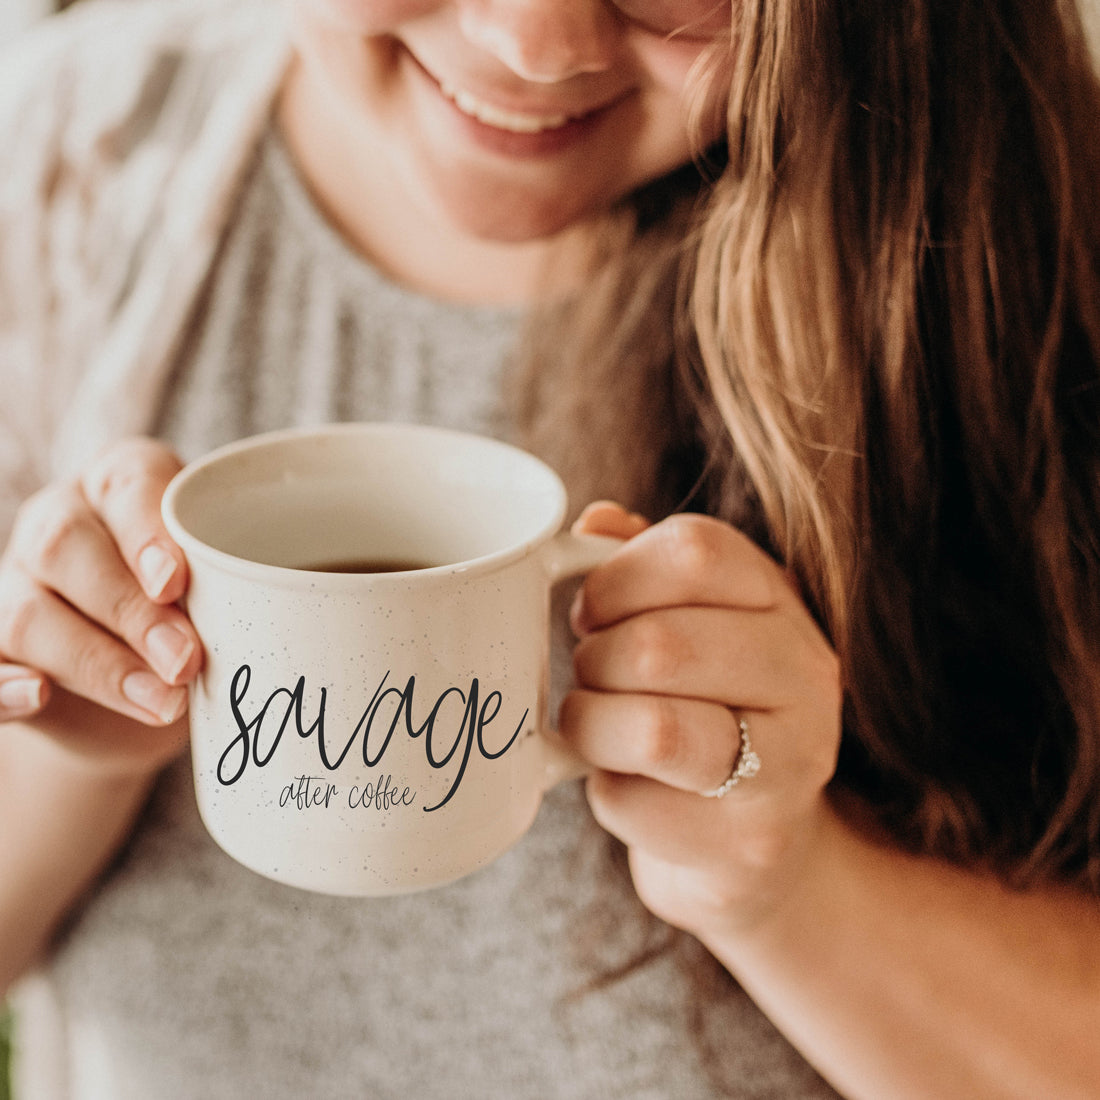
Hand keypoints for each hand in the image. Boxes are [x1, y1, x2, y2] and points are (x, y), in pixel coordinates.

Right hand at [0, 438, 201, 771]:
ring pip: (28, 613)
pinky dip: (4, 690)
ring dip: (97, 663)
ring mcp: (16, 583)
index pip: (130, 487)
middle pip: (67, 547)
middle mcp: (62, 520)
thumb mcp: (222, 592)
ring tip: (164, 702)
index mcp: (124, 484)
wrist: (140, 693)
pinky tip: (37, 698)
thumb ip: (229, 589)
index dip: (148, 533)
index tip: (177, 582)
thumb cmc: (199, 615)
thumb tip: (267, 622)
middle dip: (130, 610)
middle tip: (187, 661)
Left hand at [560, 502, 841, 940]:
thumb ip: (643, 565)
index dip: (615, 577)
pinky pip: (630, 802)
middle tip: (593, 675)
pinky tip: (631, 786)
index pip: (694, 551)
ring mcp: (790, 763)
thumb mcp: (686, 620)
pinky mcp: (752, 841)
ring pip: (650, 729)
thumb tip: (596, 520)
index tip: (592, 609)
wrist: (757, 838)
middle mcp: (804, 673)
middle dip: (594, 661)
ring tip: (598, 724)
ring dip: (592, 724)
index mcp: (781, 600)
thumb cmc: (704, 706)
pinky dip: (604, 793)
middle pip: (660, 644)